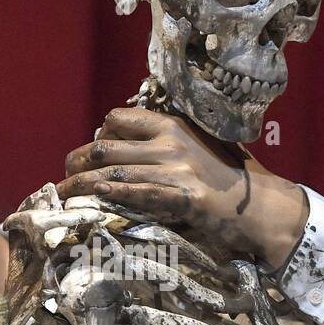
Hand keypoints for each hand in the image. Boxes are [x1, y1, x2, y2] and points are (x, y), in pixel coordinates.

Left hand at [56, 107, 308, 271]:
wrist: (260, 205)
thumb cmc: (230, 177)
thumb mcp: (199, 145)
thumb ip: (167, 142)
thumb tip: (129, 147)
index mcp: (173, 125)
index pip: (118, 119)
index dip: (98, 135)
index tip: (92, 152)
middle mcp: (170, 143)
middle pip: (105, 147)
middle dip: (76, 162)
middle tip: (65, 176)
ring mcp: (176, 171)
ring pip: (111, 173)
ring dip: (80, 185)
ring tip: (62, 195)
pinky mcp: (182, 198)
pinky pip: (136, 195)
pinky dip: (109, 197)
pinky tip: (92, 201)